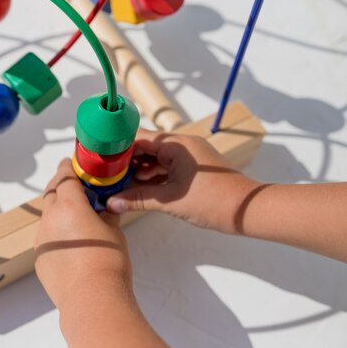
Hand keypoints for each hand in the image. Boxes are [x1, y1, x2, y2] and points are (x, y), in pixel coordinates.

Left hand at [37, 159, 171, 347]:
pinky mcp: (39, 257)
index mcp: (70, 205)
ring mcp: (42, 238)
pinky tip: (71, 244)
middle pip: (51, 192)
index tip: (70, 163)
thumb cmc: (108, 262)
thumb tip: (106, 208)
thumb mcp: (114, 232)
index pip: (65, 177)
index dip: (68, 168)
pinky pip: (46, 237)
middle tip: (73, 184)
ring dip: (58, 211)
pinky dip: (56, 233)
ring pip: (48, 216)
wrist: (92, 298)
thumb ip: (107, 215)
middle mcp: (50, 218)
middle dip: (60, 185)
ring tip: (76, 218)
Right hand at [106, 130, 259, 233]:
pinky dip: (151, 176)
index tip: (98, 155)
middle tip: (103, 171)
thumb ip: (138, 199)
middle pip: (145, 147)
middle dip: (124, 160)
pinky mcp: (192, 168)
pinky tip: (136, 188)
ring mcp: (188, 156)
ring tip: (115, 182)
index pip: (138, 137)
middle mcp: (181, 145)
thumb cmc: (214, 201)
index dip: (116, 146)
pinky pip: (165, 167)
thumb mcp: (171, 201)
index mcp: (177, 144)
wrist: (249, 210)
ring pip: (154, 159)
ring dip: (137, 170)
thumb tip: (112, 202)